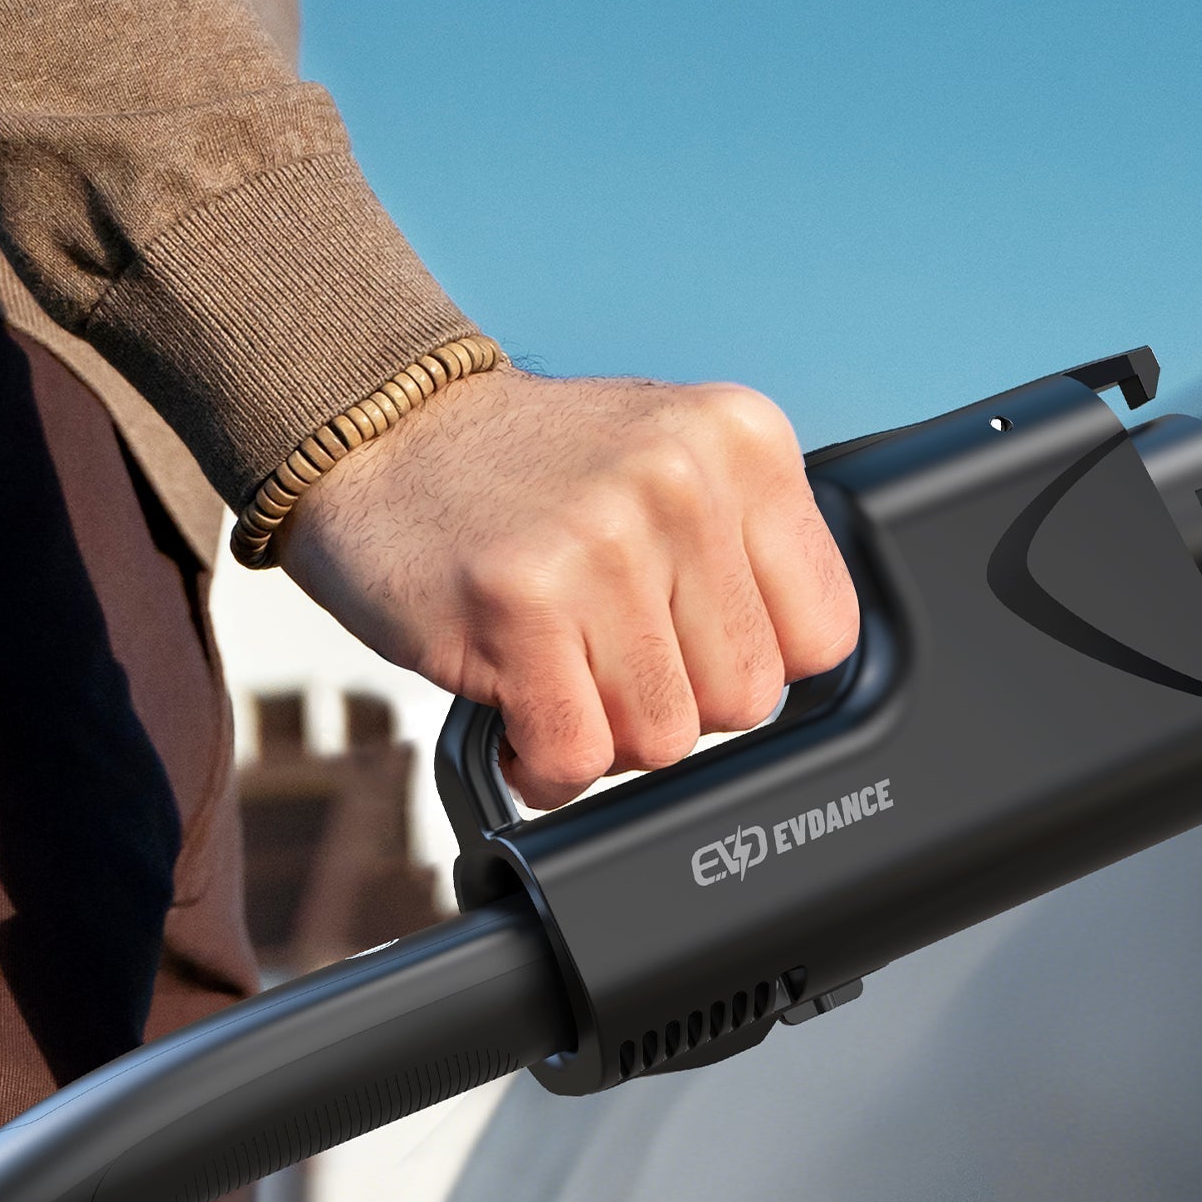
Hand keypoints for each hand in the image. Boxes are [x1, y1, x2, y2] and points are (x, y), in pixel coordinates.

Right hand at [276, 369, 860, 808]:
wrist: (377, 434)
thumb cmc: (522, 473)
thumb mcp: (667, 461)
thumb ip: (741, 550)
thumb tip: (785, 680)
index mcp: (741, 442)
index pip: (824, 633)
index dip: (750, 663)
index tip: (689, 645)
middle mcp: (682, 482)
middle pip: (746, 699)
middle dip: (675, 704)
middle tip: (609, 658)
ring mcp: (602, 542)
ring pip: (665, 738)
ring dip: (604, 734)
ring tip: (558, 675)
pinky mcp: (520, 603)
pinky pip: (576, 756)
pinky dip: (545, 766)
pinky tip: (519, 716)